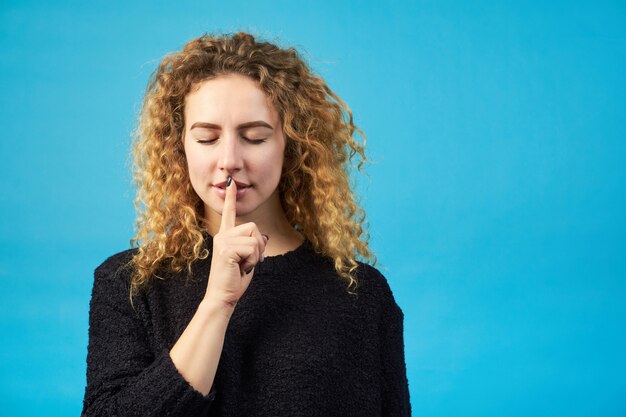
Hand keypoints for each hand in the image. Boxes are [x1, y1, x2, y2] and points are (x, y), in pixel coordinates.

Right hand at [204, 177, 267, 308]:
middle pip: (254, 227)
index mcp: (226, 235)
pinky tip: (240, 268)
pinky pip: (253, 248)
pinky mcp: (225, 249)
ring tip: (242, 265)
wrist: (223, 296)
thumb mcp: (248, 258)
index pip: (229, 213)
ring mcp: (222, 240)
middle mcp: (222, 234)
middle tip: (246, 262)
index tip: (230, 182)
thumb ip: (254, 245)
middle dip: (258, 246)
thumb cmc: (235, 279)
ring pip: (255, 238)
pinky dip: (253, 261)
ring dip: (256, 255)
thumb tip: (263, 236)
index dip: (231, 198)